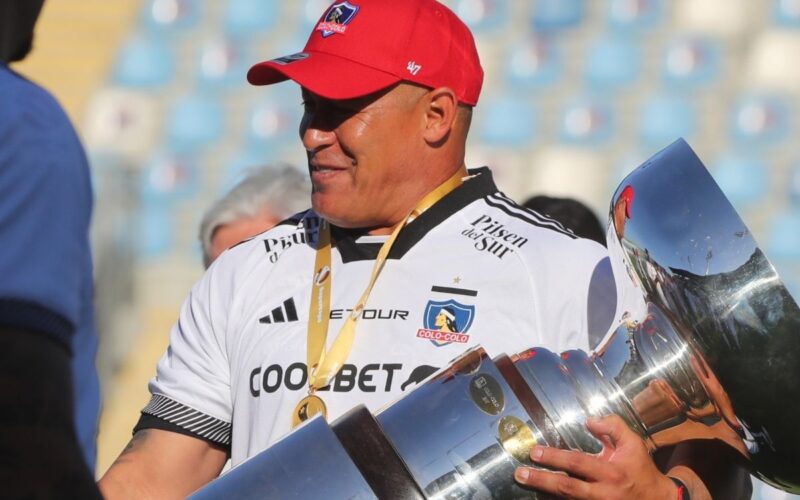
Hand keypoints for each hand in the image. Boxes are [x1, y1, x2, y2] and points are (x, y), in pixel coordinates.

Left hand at [514, 414, 677, 498]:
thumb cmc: (639, 468)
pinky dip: (556, 499)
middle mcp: (602, 493)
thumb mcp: (633, 443)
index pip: (577, 463)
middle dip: (541, 480)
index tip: (534, 452)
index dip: (555, 457)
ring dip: (543, 490)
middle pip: (566, 487)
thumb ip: (613, 427)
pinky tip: (539, 493)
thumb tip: (588, 420)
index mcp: (610, 472)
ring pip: (566, 499)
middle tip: (519, 473)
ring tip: (523, 480)